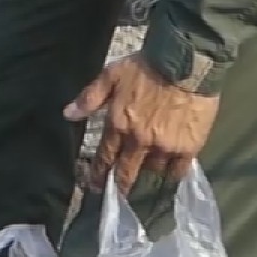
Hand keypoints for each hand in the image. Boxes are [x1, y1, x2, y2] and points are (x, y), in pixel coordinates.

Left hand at [64, 55, 219, 192]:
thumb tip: (67, 114)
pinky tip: (170, 173)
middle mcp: (139, 141)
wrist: (186, 61)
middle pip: (126, 172)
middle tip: (116, 195)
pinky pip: (178, 171)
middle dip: (119, 186)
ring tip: (146, 175)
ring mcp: (164, 147)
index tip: (94, 186)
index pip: (105, 156)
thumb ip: (89, 98)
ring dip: (147, 173)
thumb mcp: (111, 75)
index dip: (98, 173)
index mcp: (118, 124)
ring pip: (152, 171)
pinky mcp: (188, 148)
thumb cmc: (146, 66)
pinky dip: (172, 174)